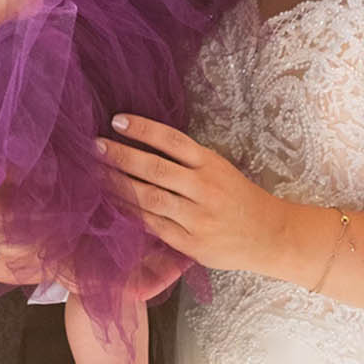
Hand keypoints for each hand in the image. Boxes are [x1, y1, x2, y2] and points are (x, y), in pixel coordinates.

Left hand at [96, 113, 292, 274]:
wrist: (269, 235)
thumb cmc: (238, 197)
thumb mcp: (220, 169)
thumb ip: (188, 160)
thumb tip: (143, 144)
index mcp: (211, 164)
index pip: (172, 141)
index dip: (143, 129)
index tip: (116, 120)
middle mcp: (203, 189)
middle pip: (155, 169)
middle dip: (121, 156)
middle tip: (94, 146)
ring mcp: (196, 218)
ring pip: (150, 198)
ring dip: (118, 185)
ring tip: (95, 174)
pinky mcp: (191, 243)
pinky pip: (154, 226)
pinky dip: (130, 214)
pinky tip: (111, 204)